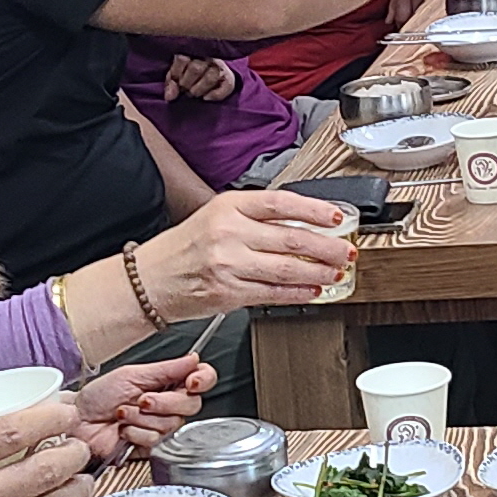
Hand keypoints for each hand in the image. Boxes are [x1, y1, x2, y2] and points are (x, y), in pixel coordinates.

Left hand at [74, 353, 213, 460]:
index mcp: (167, 381)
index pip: (201, 379)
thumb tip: (194, 358)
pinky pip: (156, 439)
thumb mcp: (132, 375)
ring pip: (172, 423)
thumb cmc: (98, 396)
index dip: (203, 380)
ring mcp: (159, 424)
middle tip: (142, 399)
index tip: (191, 382)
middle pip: (191, 404)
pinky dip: (136, 432)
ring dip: (143, 417)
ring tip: (123, 412)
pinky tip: (123, 428)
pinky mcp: (150, 444)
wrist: (78, 421)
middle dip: (164, 402)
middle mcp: (168, 403)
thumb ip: (167, 369)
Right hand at [143, 187, 357, 312]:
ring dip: (318, 272)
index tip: (336, 217)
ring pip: (287, 268)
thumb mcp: (217, 216)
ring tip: (335, 273)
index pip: (282, 203)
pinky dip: (297, 293)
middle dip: (327, 247)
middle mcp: (229, 232)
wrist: (150, 279)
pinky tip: (312, 291)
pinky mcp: (228, 292)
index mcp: (229, 206)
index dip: (315, 210)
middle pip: (292, 238)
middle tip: (346, 251)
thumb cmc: (186, 248)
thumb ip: (256, 218)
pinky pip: (273, 293)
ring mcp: (228, 263)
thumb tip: (303, 225)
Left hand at [163, 51, 237, 101]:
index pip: (182, 58)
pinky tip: (207, 98)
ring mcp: (219, 65)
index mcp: (191, 51)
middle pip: (196, 68)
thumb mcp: (175, 76)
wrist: (209, 74)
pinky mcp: (229, 77)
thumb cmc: (187, 74)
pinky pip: (227, 85)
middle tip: (185, 90)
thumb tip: (170, 96)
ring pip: (211, 77)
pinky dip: (216, 94)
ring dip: (199, 89)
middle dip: (187, 83)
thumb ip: (170, 84)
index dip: (176, 73)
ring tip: (194, 94)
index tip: (176, 81)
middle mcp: (206, 56)